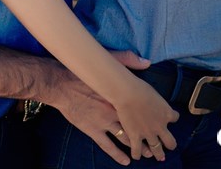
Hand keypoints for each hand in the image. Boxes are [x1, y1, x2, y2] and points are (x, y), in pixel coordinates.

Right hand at [45, 50, 150, 166]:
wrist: (60, 85)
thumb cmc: (81, 73)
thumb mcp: (106, 62)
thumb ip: (127, 61)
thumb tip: (146, 62)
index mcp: (119, 97)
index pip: (140, 110)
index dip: (151, 118)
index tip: (160, 123)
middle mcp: (115, 112)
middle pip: (136, 128)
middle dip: (148, 137)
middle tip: (157, 145)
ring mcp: (104, 123)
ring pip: (125, 139)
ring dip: (137, 147)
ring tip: (147, 154)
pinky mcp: (92, 130)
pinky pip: (108, 146)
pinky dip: (118, 154)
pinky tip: (126, 161)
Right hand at [110, 75, 177, 160]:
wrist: (127, 93)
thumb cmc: (136, 84)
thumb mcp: (146, 78)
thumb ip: (143, 69)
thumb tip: (145, 61)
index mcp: (166, 112)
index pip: (174, 117)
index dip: (172, 117)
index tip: (171, 116)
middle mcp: (161, 125)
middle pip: (169, 140)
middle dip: (170, 144)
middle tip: (169, 146)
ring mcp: (149, 133)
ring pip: (156, 148)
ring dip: (157, 153)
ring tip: (157, 157)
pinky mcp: (136, 137)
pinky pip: (138, 149)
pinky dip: (137, 153)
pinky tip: (136, 156)